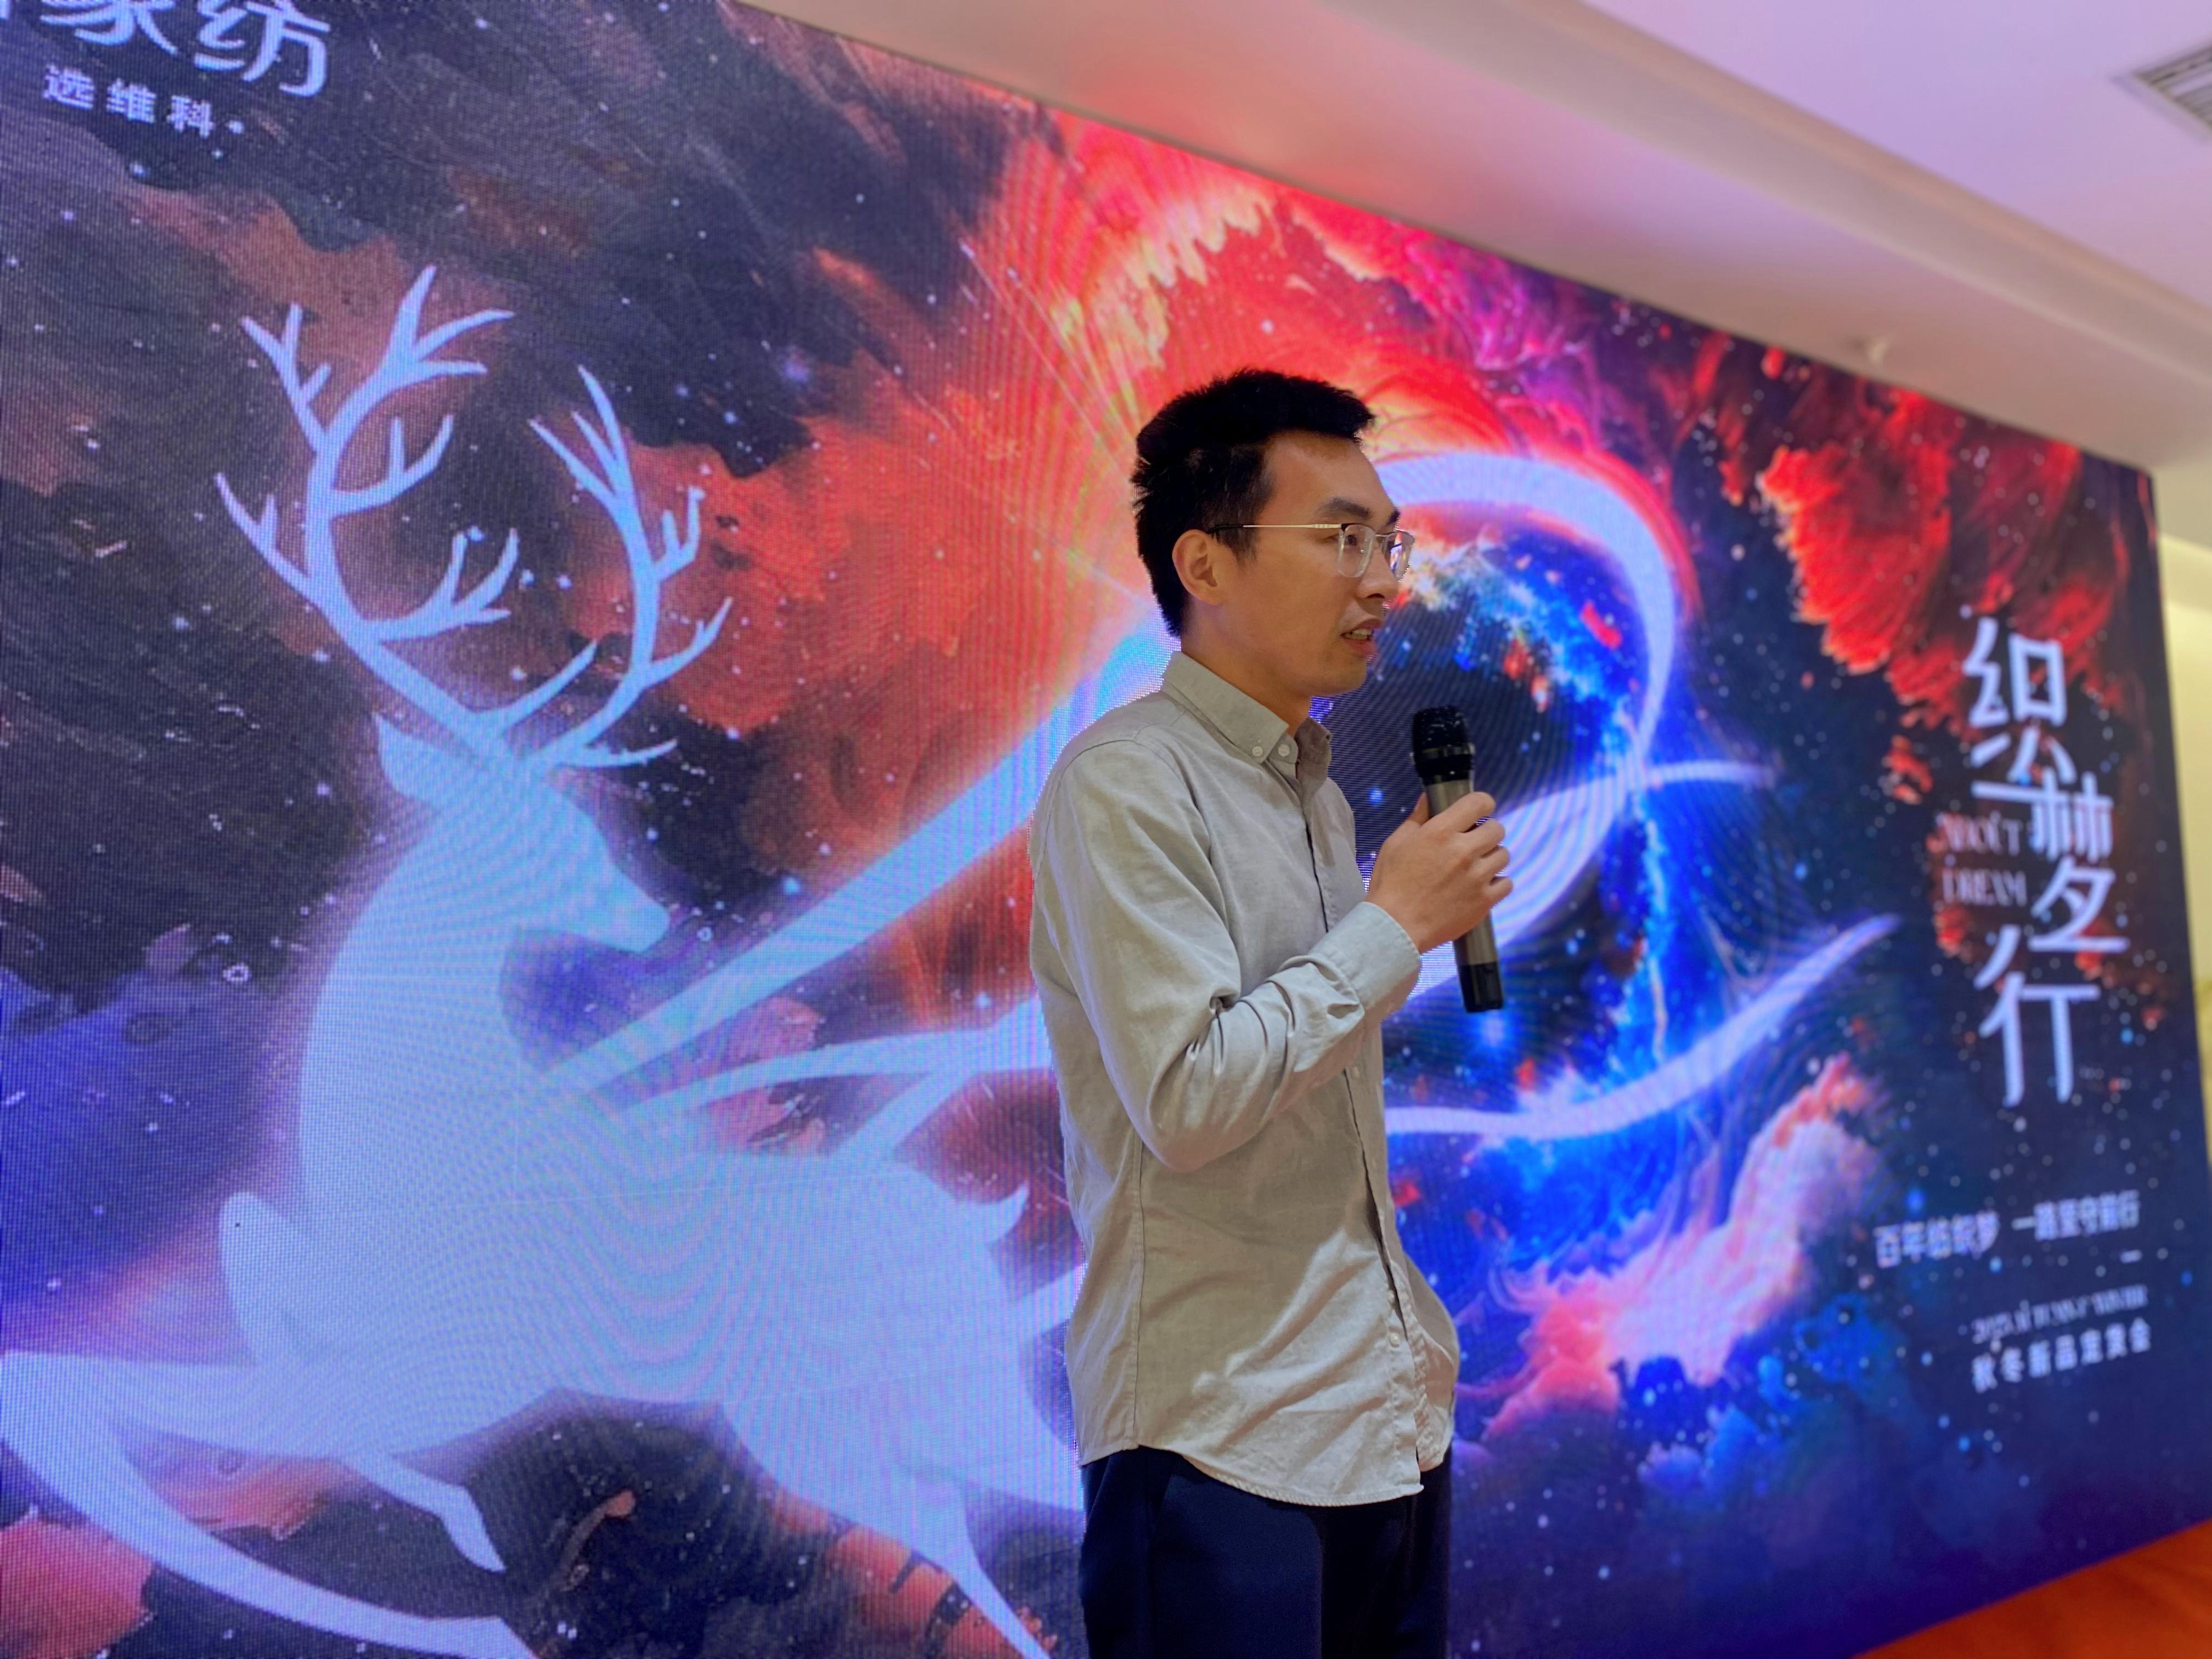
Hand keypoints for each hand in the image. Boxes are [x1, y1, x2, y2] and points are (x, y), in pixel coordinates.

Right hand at [1365, 792, 1511, 954]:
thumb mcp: (1395, 843)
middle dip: (1486, 832)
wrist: (1395, 927)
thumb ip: (1417, 819)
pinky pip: (1507, 883)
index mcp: (1440, 832)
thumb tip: (1428, 800)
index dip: (1482, 804)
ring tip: (1475, 867)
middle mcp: (1463, 851)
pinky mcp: (1484, 901)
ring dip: (1491, 858)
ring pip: (1503, 855)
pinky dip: (1497, 883)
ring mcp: (1477, 877)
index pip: (1480, 803)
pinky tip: (1481, 886)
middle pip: (1497, 829)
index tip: (1479, 811)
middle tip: (1474, 843)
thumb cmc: (1391, 885)